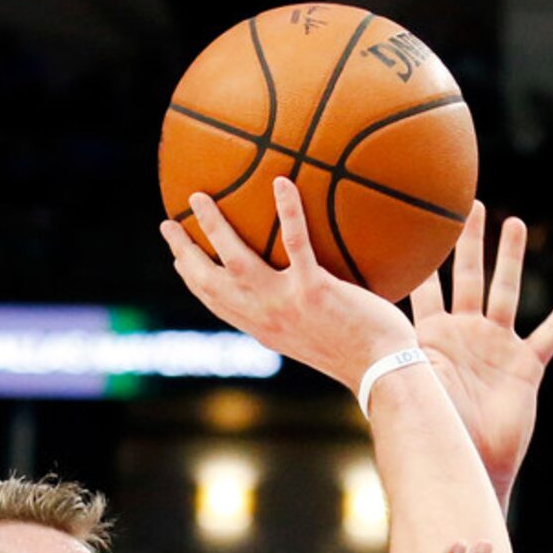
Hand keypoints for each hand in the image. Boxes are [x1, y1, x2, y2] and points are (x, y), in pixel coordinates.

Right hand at [161, 178, 415, 390]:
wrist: (384, 371)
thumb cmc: (363, 355)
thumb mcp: (321, 339)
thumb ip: (306, 315)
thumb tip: (310, 292)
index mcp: (265, 329)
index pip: (218, 304)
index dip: (194, 280)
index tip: (178, 260)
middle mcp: (266, 318)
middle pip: (211, 282)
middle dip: (185, 253)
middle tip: (168, 224)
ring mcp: (287, 303)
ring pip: (237, 259)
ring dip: (213, 227)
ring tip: (199, 196)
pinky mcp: (314, 290)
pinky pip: (296, 243)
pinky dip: (287, 211)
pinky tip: (280, 181)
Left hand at [410, 204, 552, 504]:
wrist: (468, 459)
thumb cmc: (434, 427)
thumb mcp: (409, 380)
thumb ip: (392, 349)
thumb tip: (353, 322)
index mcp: (434, 337)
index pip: (425, 289)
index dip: (422, 259)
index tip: (411, 222)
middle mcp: (466, 335)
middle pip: (469, 276)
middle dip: (468, 241)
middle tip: (468, 204)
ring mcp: (497, 347)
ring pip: (507, 291)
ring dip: (511, 257)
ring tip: (514, 222)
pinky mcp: (526, 365)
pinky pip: (551, 332)